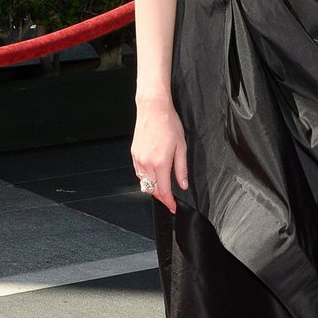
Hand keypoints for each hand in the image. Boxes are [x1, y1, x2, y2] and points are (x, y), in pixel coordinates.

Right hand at [131, 99, 188, 214]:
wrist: (153, 109)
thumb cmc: (169, 124)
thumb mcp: (181, 147)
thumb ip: (181, 169)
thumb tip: (183, 185)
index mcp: (160, 163)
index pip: (164, 191)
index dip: (169, 202)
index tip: (173, 207)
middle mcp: (147, 163)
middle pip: (152, 189)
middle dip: (161, 197)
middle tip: (170, 199)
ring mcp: (138, 159)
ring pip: (144, 182)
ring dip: (153, 188)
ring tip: (162, 187)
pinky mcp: (134, 154)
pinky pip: (139, 173)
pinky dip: (146, 178)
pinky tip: (153, 175)